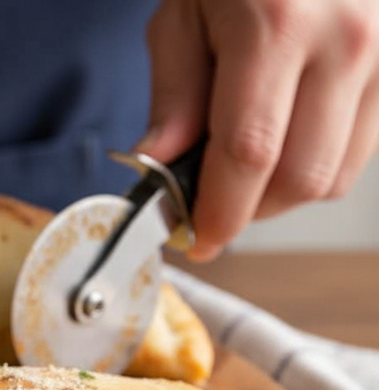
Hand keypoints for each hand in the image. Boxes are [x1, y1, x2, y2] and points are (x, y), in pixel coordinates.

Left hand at [138, 0, 378, 260]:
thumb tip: (158, 169)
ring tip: (243, 167)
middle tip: (209, 205)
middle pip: (300, 178)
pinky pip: (361, 151)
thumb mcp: (183, 15)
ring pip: (336, 175)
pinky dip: (316, 164)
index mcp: (278, 27)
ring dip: (282, 194)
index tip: (194, 239)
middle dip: (249, 211)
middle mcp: (345, 42)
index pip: (248, 153)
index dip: (220, 211)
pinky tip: (285, 138)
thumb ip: (173, 97)